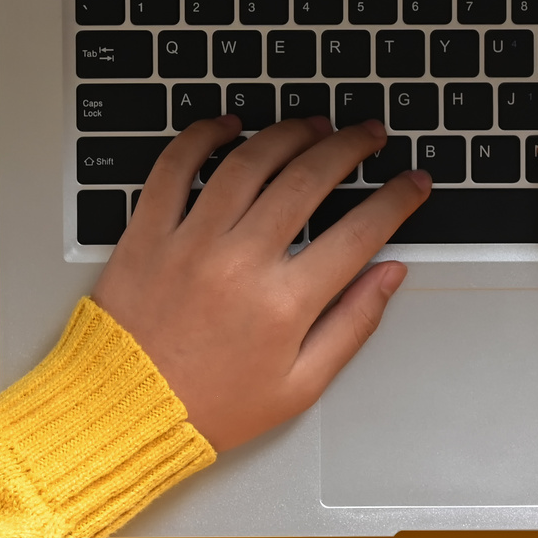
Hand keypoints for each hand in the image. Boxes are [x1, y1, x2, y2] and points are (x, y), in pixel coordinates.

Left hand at [88, 116, 429, 450]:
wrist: (125, 412)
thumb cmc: (210, 407)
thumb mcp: (299, 386)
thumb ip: (352, 325)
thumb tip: (388, 276)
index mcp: (284, 304)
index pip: (360, 232)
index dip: (396, 199)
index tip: (412, 182)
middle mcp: (239, 262)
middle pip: (308, 179)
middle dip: (349, 147)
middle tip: (369, 134)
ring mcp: (190, 241)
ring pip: (248, 161)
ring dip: (288, 133)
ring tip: (314, 125)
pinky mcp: (147, 232)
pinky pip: (175, 167)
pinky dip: (203, 136)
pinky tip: (229, 126)